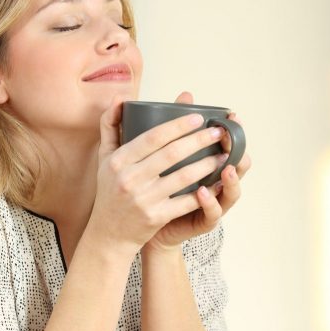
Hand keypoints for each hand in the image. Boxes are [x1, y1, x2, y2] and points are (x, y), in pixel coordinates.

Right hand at [85, 95, 236, 255]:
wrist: (108, 233)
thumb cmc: (110, 190)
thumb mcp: (104, 158)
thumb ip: (110, 125)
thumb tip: (120, 97)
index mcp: (118, 160)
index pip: (153, 137)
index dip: (178, 125)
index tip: (199, 117)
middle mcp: (129, 178)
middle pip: (172, 154)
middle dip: (199, 140)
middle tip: (219, 132)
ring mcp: (143, 199)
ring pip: (183, 177)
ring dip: (207, 164)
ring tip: (224, 155)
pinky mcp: (155, 217)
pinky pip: (186, 202)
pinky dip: (205, 192)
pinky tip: (219, 183)